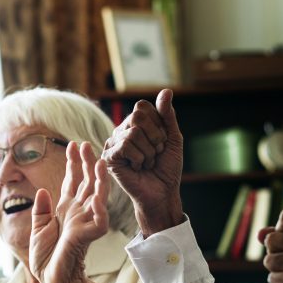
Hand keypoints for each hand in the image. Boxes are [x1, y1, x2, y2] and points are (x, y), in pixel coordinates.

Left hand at [29, 142, 108, 282]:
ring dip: (99, 178)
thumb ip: (41, 210)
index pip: (71, 182)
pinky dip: (100, 205)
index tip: (72, 145)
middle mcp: (78, 212)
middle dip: (85, 163)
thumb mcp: (37, 230)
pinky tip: (100, 190)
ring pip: (97, 195)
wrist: (52, 280)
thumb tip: (42, 190)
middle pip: (85, 183)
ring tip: (98, 160)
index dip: (72, 164)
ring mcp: (86, 222)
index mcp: (65, 210)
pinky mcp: (89, 235)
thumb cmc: (46, 259)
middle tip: (85, 144)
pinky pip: (99, 218)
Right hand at [102, 89, 183, 235]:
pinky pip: (125, 146)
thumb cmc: (167, 167)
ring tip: (147, 163)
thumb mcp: (173, 137)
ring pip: (133, 133)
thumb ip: (167, 115)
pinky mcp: (109, 157)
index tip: (163, 142)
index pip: (143, 107)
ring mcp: (113, 143)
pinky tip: (138, 168)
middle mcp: (122, 130)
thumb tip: (166, 91)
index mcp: (135, 124)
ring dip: (148, 152)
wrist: (163, 192)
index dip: (158, 124)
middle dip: (155, 137)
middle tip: (156, 153)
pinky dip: (139, 159)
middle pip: (137, 116)